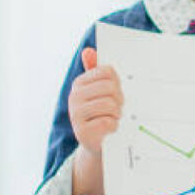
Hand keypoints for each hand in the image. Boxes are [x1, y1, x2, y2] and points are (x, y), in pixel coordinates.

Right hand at [69, 47, 122, 194]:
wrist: (99, 144)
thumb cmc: (103, 113)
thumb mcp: (101, 91)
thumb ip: (96, 70)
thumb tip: (89, 50)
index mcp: (80, 84)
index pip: (108, 72)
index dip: (118, 82)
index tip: (116, 92)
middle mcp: (74, 97)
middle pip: (111, 88)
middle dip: (120, 99)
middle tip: (117, 108)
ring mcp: (76, 115)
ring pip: (111, 105)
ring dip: (118, 114)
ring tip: (113, 118)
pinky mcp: (82, 133)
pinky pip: (109, 122)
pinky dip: (115, 127)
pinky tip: (109, 130)